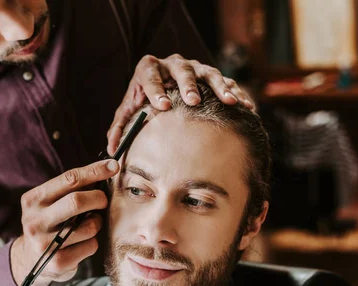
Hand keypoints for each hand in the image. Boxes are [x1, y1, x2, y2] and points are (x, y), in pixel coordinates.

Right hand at [11, 159, 119, 285]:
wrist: (29, 260)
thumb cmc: (49, 224)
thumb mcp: (50, 203)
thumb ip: (71, 189)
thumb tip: (106, 170)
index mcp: (33, 200)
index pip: (69, 179)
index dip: (95, 171)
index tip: (114, 166)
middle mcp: (35, 221)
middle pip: (77, 201)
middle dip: (98, 198)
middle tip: (104, 201)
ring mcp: (45, 244)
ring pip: (89, 226)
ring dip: (97, 223)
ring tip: (90, 224)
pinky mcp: (58, 262)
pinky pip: (91, 245)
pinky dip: (93, 242)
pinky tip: (82, 243)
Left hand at [107, 54, 253, 154]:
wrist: (162, 88)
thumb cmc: (143, 101)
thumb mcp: (128, 112)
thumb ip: (119, 128)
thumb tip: (111, 149)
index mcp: (149, 68)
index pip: (150, 75)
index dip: (155, 89)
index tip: (162, 105)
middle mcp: (173, 63)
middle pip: (182, 69)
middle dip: (187, 85)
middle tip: (193, 100)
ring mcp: (194, 67)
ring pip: (208, 72)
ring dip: (219, 86)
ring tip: (229, 101)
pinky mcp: (211, 75)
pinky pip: (227, 81)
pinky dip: (236, 92)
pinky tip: (246, 106)